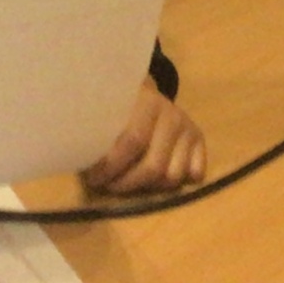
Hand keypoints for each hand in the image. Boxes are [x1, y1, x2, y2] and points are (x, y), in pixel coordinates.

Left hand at [81, 78, 207, 195]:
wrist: (145, 95)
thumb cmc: (118, 110)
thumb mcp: (106, 113)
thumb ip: (97, 135)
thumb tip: (82, 161)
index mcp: (147, 102)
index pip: (131, 141)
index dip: (110, 166)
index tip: (93, 178)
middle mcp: (172, 115)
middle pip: (154, 166)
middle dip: (127, 184)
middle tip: (108, 186)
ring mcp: (188, 128)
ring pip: (173, 177)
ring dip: (148, 187)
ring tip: (129, 182)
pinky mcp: (200, 141)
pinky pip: (195, 175)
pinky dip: (176, 184)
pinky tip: (156, 179)